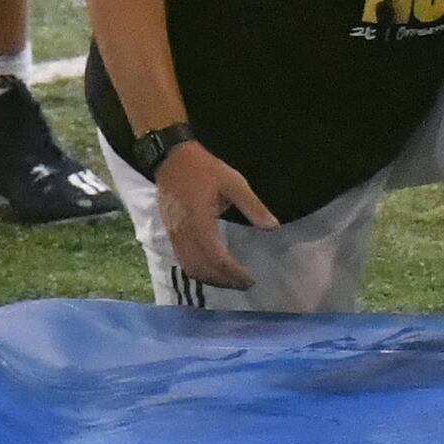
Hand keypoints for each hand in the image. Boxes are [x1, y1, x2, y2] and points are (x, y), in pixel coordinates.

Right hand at [152, 139, 276, 290]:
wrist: (171, 159)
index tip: (251, 279)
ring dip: (212, 280)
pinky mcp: (170, 235)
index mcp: (200, 223)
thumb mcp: (233, 181)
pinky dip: (199, 272)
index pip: (218, 259)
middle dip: (225, 282)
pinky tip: (213, 270)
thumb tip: (272, 227)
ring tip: (231, 281)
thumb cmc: (203, 169)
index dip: (235, 273)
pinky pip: (184, 262)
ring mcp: (175, 237)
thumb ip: (252, 206)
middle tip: (245, 284)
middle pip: (204, 270)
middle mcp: (185, 235)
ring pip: (191, 269)